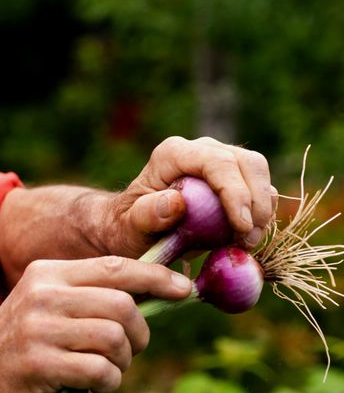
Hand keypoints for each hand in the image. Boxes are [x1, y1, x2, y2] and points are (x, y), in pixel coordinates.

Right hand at [0, 255, 191, 392]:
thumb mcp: (45, 306)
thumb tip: (154, 291)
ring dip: (122, 362)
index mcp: (47, 273)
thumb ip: (87, 296)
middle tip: (128, 351)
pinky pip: (100, 371)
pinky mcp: (40, 365)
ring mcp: (39, 330)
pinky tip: (92, 386)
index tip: (185, 290)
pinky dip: (108, 383)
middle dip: (139, 334)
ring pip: (115, 338)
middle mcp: (43, 295)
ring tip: (105, 370)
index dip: (157, 278)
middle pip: (123, 305)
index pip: (115, 267)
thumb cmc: (20, 349)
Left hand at [105, 136, 275, 257]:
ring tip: (247, 242)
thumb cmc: (129, 227)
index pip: (217, 163)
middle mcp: (200, 150)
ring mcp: (220, 160)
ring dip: (263, 209)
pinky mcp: (234, 178)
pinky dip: (261, 213)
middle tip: (249, 240)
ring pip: (259, 174)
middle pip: (248, 163)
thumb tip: (175, 201)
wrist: (134, 228)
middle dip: (256, 202)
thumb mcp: (131, 226)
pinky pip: (261, 189)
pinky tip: (247, 238)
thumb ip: (147, 214)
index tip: (242, 226)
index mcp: (173, 154)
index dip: (236, 193)